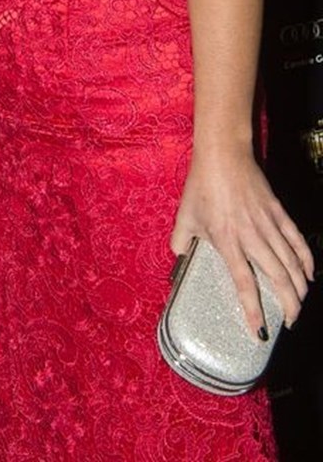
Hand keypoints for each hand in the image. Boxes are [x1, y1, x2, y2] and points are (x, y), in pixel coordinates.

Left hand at [171, 150, 313, 338]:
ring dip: (299, 287)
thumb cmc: (201, 185)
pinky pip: (297, 240)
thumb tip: (177, 256)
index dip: (253, 310)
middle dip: (288, 305)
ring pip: (292, 262)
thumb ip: (181, 240)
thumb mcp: (185, 215)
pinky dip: (306, 259)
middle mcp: (251, 235)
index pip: (244, 282)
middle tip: (289, 322)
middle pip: (278, 277)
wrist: (223, 154)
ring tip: (299, 305)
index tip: (260, 331)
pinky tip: (309, 274)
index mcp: (227, 239)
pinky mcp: (278, 211)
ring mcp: (268, 223)